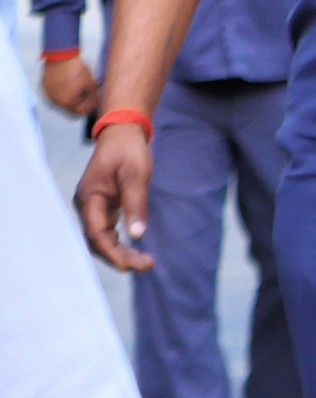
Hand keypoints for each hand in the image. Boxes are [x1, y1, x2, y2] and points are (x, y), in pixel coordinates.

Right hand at [39, 55, 95, 116]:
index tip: (95, 101)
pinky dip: (62, 92)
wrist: (61, 55)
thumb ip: (94, 98)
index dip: (90, 107)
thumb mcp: (91, 84)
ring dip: (71, 97)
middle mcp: (55, 101)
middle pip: (71, 108)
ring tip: (78, 87)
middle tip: (88, 94)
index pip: (81, 112)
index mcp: (66, 103)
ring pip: (63, 101)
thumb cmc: (76, 69)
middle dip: (81, 103)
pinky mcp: (44, 87)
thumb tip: (96, 104)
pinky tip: (69, 83)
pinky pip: (55, 94)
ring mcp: (48, 94)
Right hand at [74, 126, 155, 272]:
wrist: (122, 132)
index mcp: (89, 198)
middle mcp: (86, 205)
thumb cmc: (128, 150)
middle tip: (147, 266)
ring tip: (144, 262)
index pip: (97, 235)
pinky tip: (135, 250)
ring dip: (119, 252)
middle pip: (97, 241)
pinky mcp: (102, 206)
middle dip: (119, 257)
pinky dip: (118, 243)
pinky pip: (106, 231)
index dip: (115, 253)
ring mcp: (92, 206)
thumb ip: (136, 204)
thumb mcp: (136, 175)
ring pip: (100, 238)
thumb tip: (138, 235)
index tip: (136, 264)